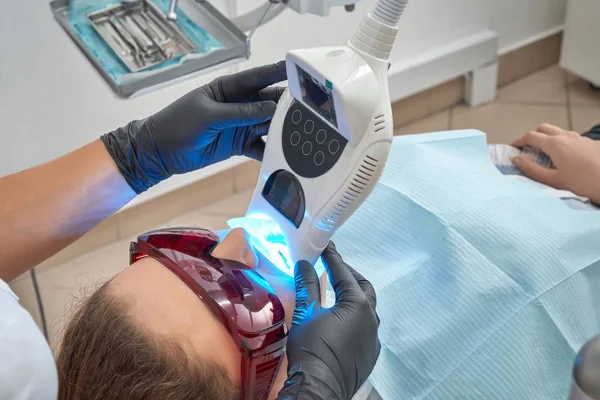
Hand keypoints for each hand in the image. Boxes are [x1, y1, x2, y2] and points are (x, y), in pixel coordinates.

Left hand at [102, 62, 286, 192]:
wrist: (159, 152)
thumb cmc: (176, 125)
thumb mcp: (208, 116)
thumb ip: (240, 113)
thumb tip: (270, 108)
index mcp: (228, 89)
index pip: (258, 78)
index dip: (279, 73)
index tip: (300, 72)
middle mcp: (237, 105)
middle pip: (268, 103)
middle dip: (288, 105)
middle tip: (310, 110)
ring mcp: (239, 125)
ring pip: (267, 124)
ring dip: (282, 129)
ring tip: (302, 133)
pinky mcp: (238, 144)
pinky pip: (259, 146)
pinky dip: (270, 151)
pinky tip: (284, 155)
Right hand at [277, 242, 379, 399]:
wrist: (319, 388)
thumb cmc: (312, 350)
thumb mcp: (305, 313)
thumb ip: (307, 286)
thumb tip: (303, 264)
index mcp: (357, 305)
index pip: (343, 274)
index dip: (332, 260)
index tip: (326, 249)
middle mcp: (372, 319)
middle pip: (364, 288)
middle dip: (349, 276)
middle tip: (334, 270)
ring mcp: (374, 338)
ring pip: (367, 309)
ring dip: (354, 298)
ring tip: (336, 294)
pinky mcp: (370, 353)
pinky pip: (366, 328)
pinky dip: (356, 318)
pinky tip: (341, 321)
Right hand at [511, 123, 599, 202]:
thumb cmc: (583, 183)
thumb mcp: (553, 180)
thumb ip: (532, 169)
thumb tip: (516, 159)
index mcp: (554, 144)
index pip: (530, 136)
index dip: (518, 141)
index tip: (512, 148)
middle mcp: (566, 136)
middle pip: (544, 128)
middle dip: (532, 135)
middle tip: (526, 148)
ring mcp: (581, 138)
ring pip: (559, 131)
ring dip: (547, 138)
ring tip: (545, 154)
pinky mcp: (591, 143)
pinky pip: (571, 138)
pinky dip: (561, 142)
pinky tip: (565, 158)